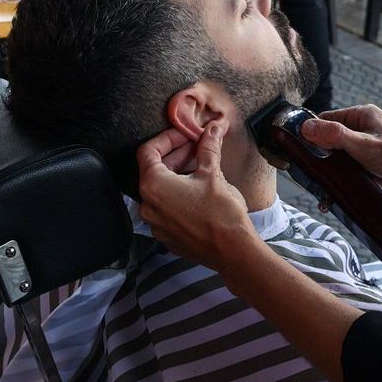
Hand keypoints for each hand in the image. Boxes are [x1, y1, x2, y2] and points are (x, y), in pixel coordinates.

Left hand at [136, 121, 256, 267]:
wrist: (232, 251)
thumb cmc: (221, 214)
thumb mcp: (213, 174)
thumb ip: (208, 148)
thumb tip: (212, 129)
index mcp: (153, 186)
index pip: (148, 151)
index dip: (167, 138)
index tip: (184, 134)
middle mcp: (148, 206)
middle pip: (154, 170)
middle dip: (176, 155)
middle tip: (197, 146)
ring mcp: (156, 224)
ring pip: (161, 190)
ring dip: (178, 175)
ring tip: (200, 166)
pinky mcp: (167, 236)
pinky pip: (166, 209)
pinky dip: (178, 195)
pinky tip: (198, 191)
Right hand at [298, 104, 381, 204]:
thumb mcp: (365, 146)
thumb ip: (335, 136)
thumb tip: (306, 127)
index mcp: (362, 116)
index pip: (326, 120)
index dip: (311, 134)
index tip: (297, 150)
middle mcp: (364, 131)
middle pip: (330, 142)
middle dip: (319, 159)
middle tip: (307, 175)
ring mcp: (368, 150)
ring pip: (339, 160)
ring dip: (330, 174)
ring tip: (320, 191)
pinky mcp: (372, 168)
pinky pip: (350, 173)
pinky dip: (342, 182)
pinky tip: (333, 196)